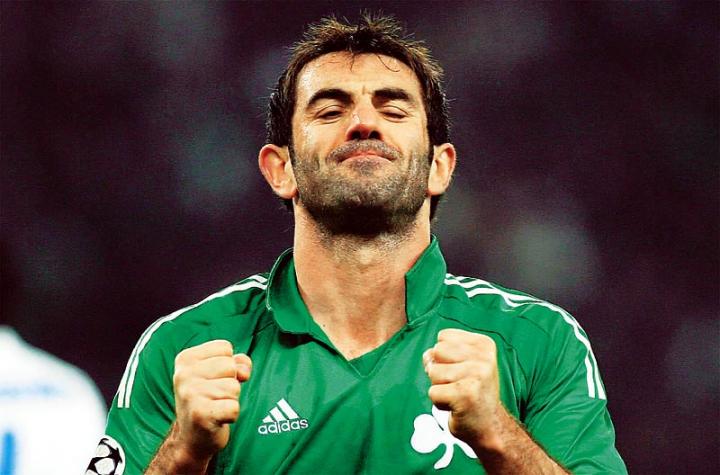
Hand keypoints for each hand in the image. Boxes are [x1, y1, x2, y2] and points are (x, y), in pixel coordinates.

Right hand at [172, 340, 251, 461]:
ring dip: (230, 399)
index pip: (225, 347)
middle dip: (230, 382)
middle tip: (214, 396)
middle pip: (230, 366)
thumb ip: (237, 362)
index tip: (213, 379)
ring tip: (215, 406)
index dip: (227, 364)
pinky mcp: (200, 414)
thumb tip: (243, 371)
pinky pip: (234, 407)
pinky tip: (217, 418)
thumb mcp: (219, 373)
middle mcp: (183, 374)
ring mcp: (190, 394)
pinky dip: (232, 415)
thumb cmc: (208, 399)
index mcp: (185, 358)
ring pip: (234, 387)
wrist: (191, 437)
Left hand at [423, 329, 501, 449]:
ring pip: (433, 372)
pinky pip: (433, 392)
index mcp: (484, 344)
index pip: (443, 336)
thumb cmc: (472, 392)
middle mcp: (484, 357)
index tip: (461, 371)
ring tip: (457, 395)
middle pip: (437, 351)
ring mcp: (477, 375)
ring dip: (439, 387)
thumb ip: (441, 353)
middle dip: (440, 370)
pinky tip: (456, 406)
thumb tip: (427, 355)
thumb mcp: (462, 364)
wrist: (489, 426)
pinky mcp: (466, 395)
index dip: (444, 356)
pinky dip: (439, 402)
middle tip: (458, 385)